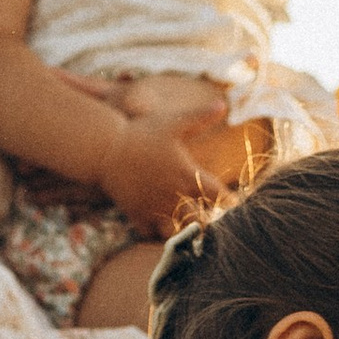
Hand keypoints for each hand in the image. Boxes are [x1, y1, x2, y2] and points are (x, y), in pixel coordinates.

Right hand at [102, 110, 217, 233]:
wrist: (105, 148)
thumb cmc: (141, 132)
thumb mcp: (173, 122)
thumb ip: (200, 116)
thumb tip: (223, 104)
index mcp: (188, 176)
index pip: (219, 195)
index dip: (229, 200)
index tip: (233, 202)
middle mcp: (174, 197)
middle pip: (202, 222)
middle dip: (208, 221)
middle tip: (210, 218)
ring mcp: (155, 209)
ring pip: (178, 232)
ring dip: (183, 229)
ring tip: (186, 224)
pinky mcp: (137, 215)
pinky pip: (151, 234)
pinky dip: (157, 232)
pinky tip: (160, 223)